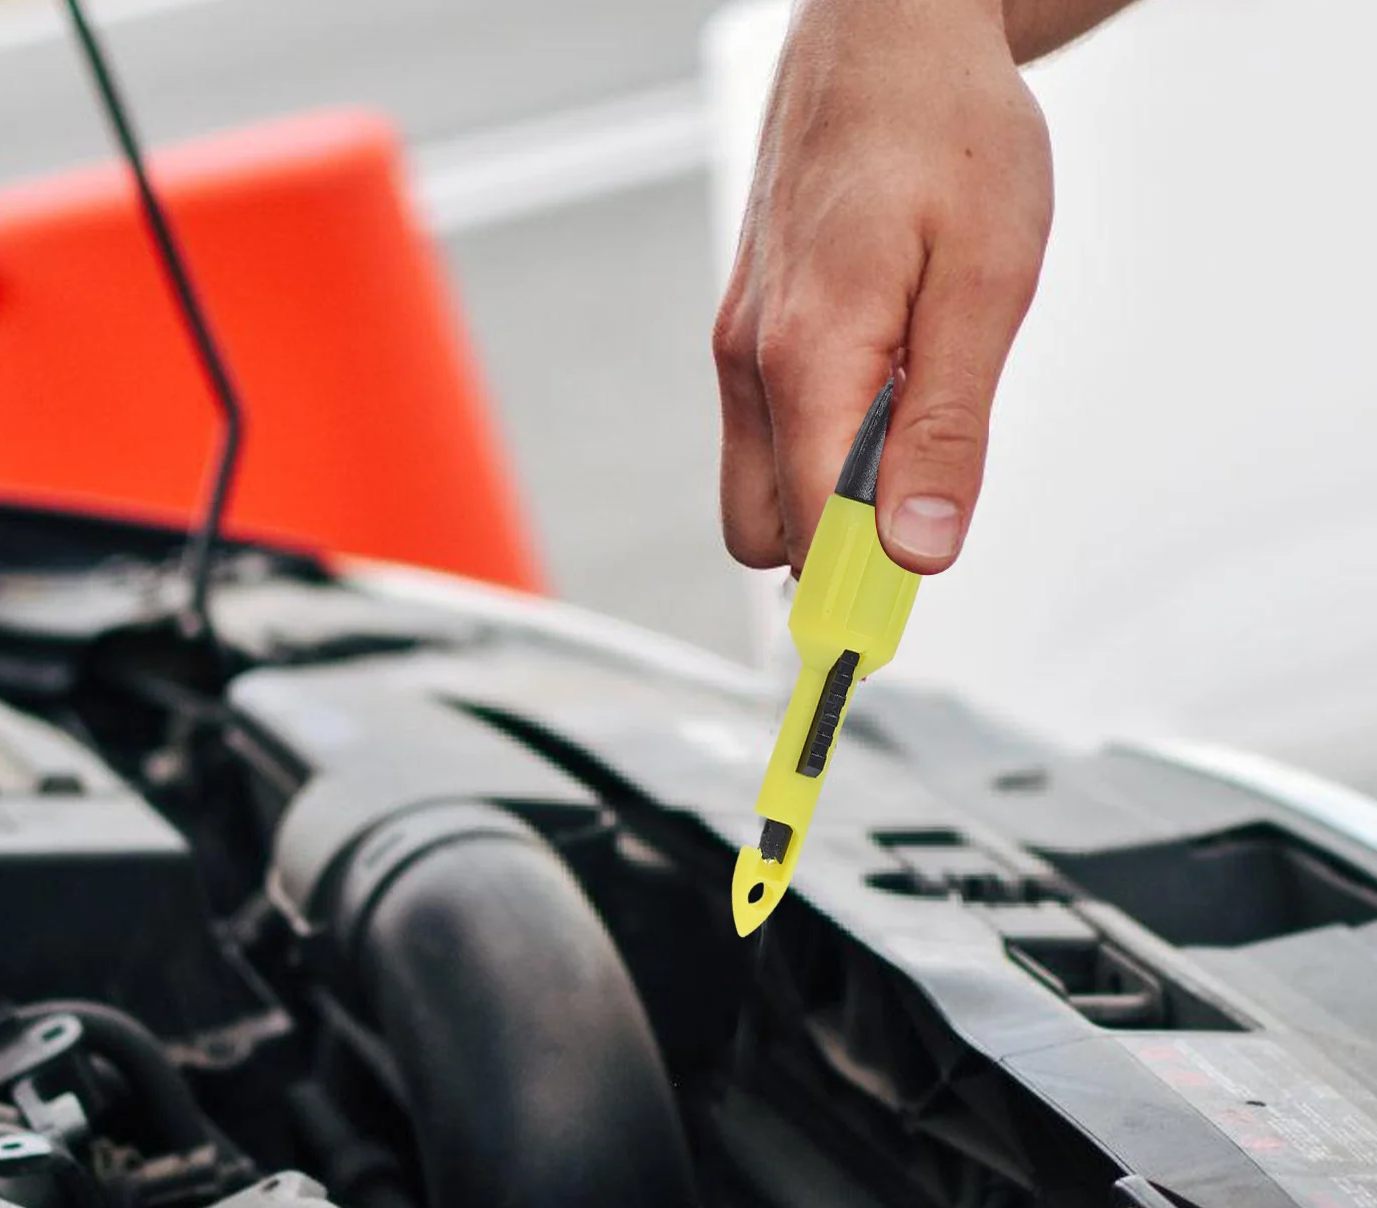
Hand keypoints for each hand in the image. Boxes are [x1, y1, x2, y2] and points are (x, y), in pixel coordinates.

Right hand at [713, 0, 1051, 573]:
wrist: (883, 27)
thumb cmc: (945, 132)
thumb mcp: (987, 282)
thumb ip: (946, 429)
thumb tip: (918, 552)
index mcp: (806, 361)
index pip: (805, 539)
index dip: (850, 597)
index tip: (888, 632)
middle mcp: (748, 366)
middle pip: (761, 534)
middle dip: (830, 551)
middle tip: (919, 506)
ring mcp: (736, 349)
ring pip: (760, 483)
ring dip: (828, 490)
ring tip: (911, 411)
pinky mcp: (745, 332)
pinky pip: (767, 429)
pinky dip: (820, 440)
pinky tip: (883, 374)